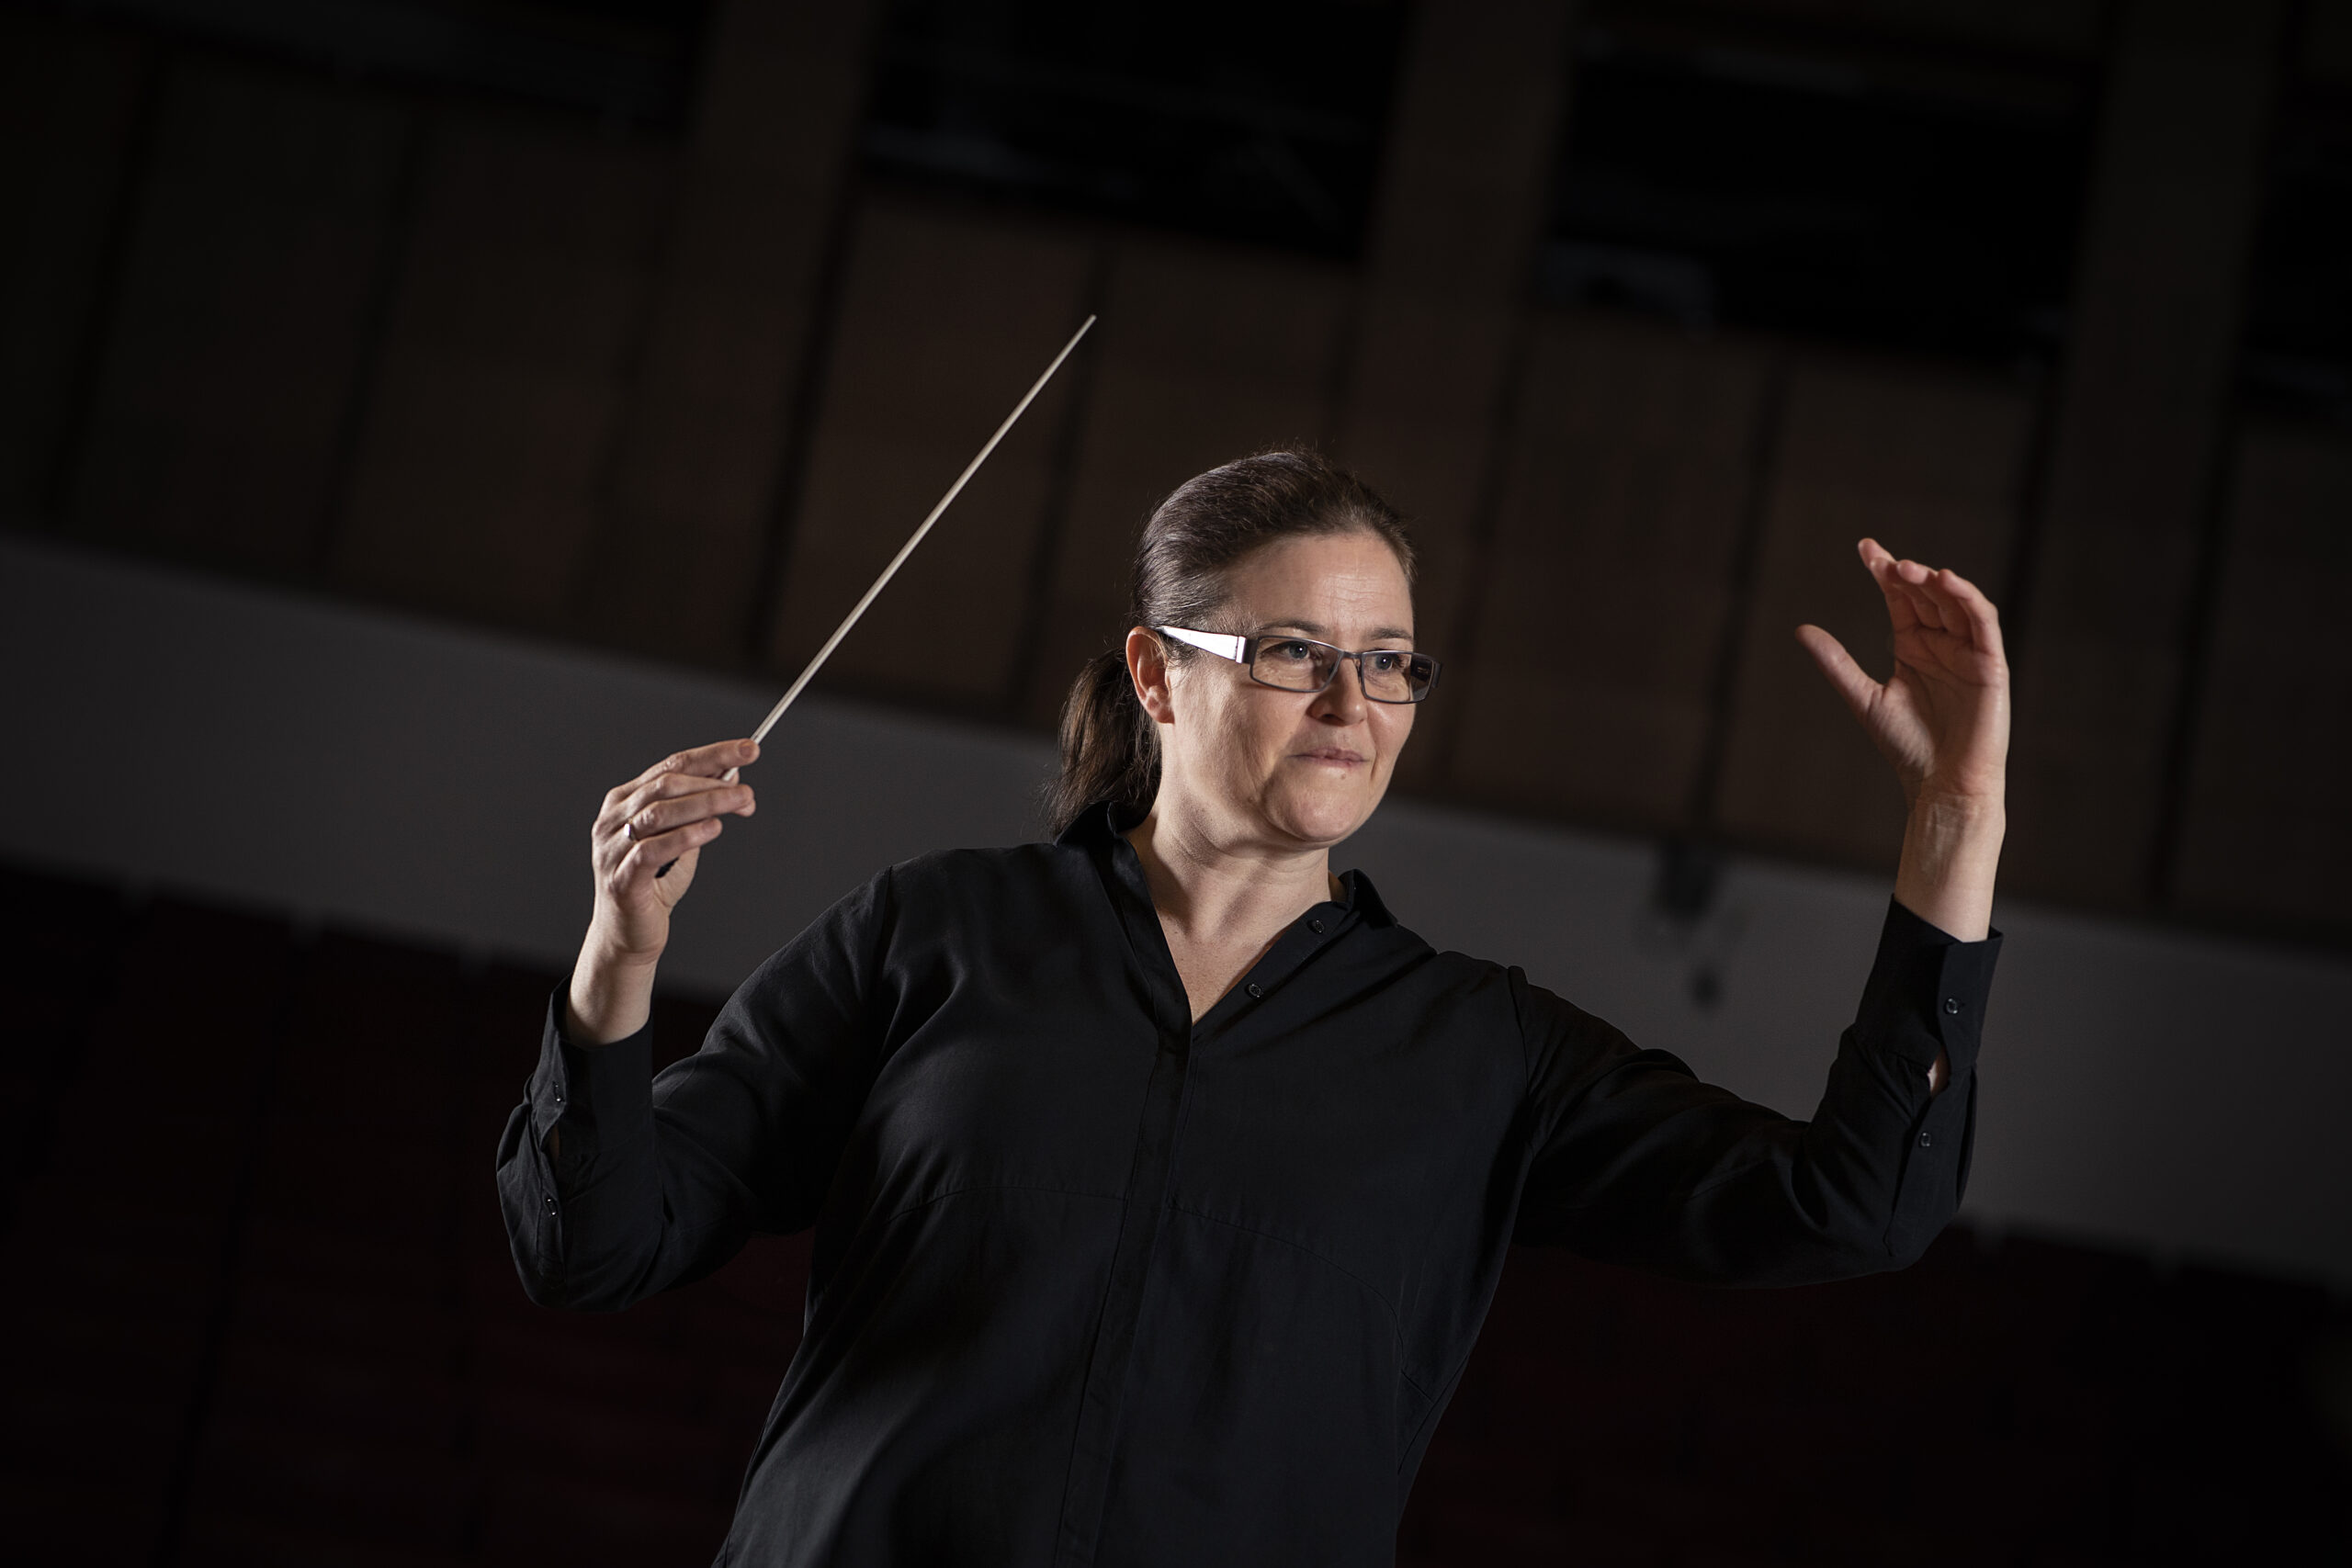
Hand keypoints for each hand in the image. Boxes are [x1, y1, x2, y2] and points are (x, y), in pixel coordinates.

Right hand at [567, 739, 758, 1043]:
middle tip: (748, 790)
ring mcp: (611, 848)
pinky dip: (686, 836)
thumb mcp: (681, 838)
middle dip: (713, 782)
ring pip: (660, 812)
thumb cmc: (654, 884)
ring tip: (740, 803)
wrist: (628, 935)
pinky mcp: (619, 878)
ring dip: (706, 804)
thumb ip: (699, 809)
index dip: (713, 755)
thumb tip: (733, 776)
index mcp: (625, 801)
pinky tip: (713, 830)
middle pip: (667, 784)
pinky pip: (652, 849)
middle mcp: (612, 818)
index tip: (749, 749)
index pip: (672, 765)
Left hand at [1796, 539, 2008, 808]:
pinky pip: (1983, 623)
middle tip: (1882, 559)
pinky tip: (1947, 581)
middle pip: (1927, 595)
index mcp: (1914, 646)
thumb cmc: (1908, 745)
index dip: (1884, 572)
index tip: (1865, 548)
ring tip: (1906, 568)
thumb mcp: (1864, 697)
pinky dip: (1968, 598)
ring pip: (1955, 602)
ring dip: (1934, 581)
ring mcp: (1968, 652)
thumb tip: (1801, 629)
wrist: (1941, 783)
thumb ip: (1837, 663)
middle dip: (1906, 573)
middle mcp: (1942, 643)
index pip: (1900, 599)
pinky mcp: (1991, 665)